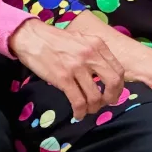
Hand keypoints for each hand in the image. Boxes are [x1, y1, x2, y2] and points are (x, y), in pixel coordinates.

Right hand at [9, 17, 124, 120]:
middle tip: (105, 103)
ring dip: (94, 107)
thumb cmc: (56, 40)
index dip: (119, 86)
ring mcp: (77, 67)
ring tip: (88, 109)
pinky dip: (80, 111)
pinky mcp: (63, 78)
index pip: (119, 69)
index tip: (113, 93)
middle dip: (112, 97)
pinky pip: (78, 101)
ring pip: (95, 96)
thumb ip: (95, 53)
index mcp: (98, 45)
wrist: (32, 37)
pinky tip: (78, 114)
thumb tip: (105, 73)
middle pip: (113, 82)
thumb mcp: (82, 40)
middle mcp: (90, 55)